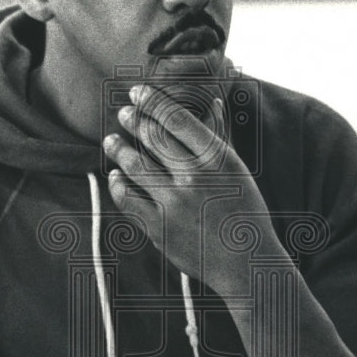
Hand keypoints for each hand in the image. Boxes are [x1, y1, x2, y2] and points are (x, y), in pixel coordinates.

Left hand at [102, 83, 283, 294]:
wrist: (245, 263)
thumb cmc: (245, 212)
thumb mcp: (238, 170)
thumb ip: (220, 136)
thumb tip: (214, 101)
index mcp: (216, 158)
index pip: (175, 118)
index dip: (151, 101)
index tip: (137, 92)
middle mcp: (194, 177)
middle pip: (151, 137)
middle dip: (132, 120)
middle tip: (123, 113)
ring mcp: (173, 204)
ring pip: (134, 165)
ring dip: (118, 149)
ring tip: (110, 140)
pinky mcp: (158, 228)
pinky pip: (127, 199)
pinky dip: (118, 184)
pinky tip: (116, 176)